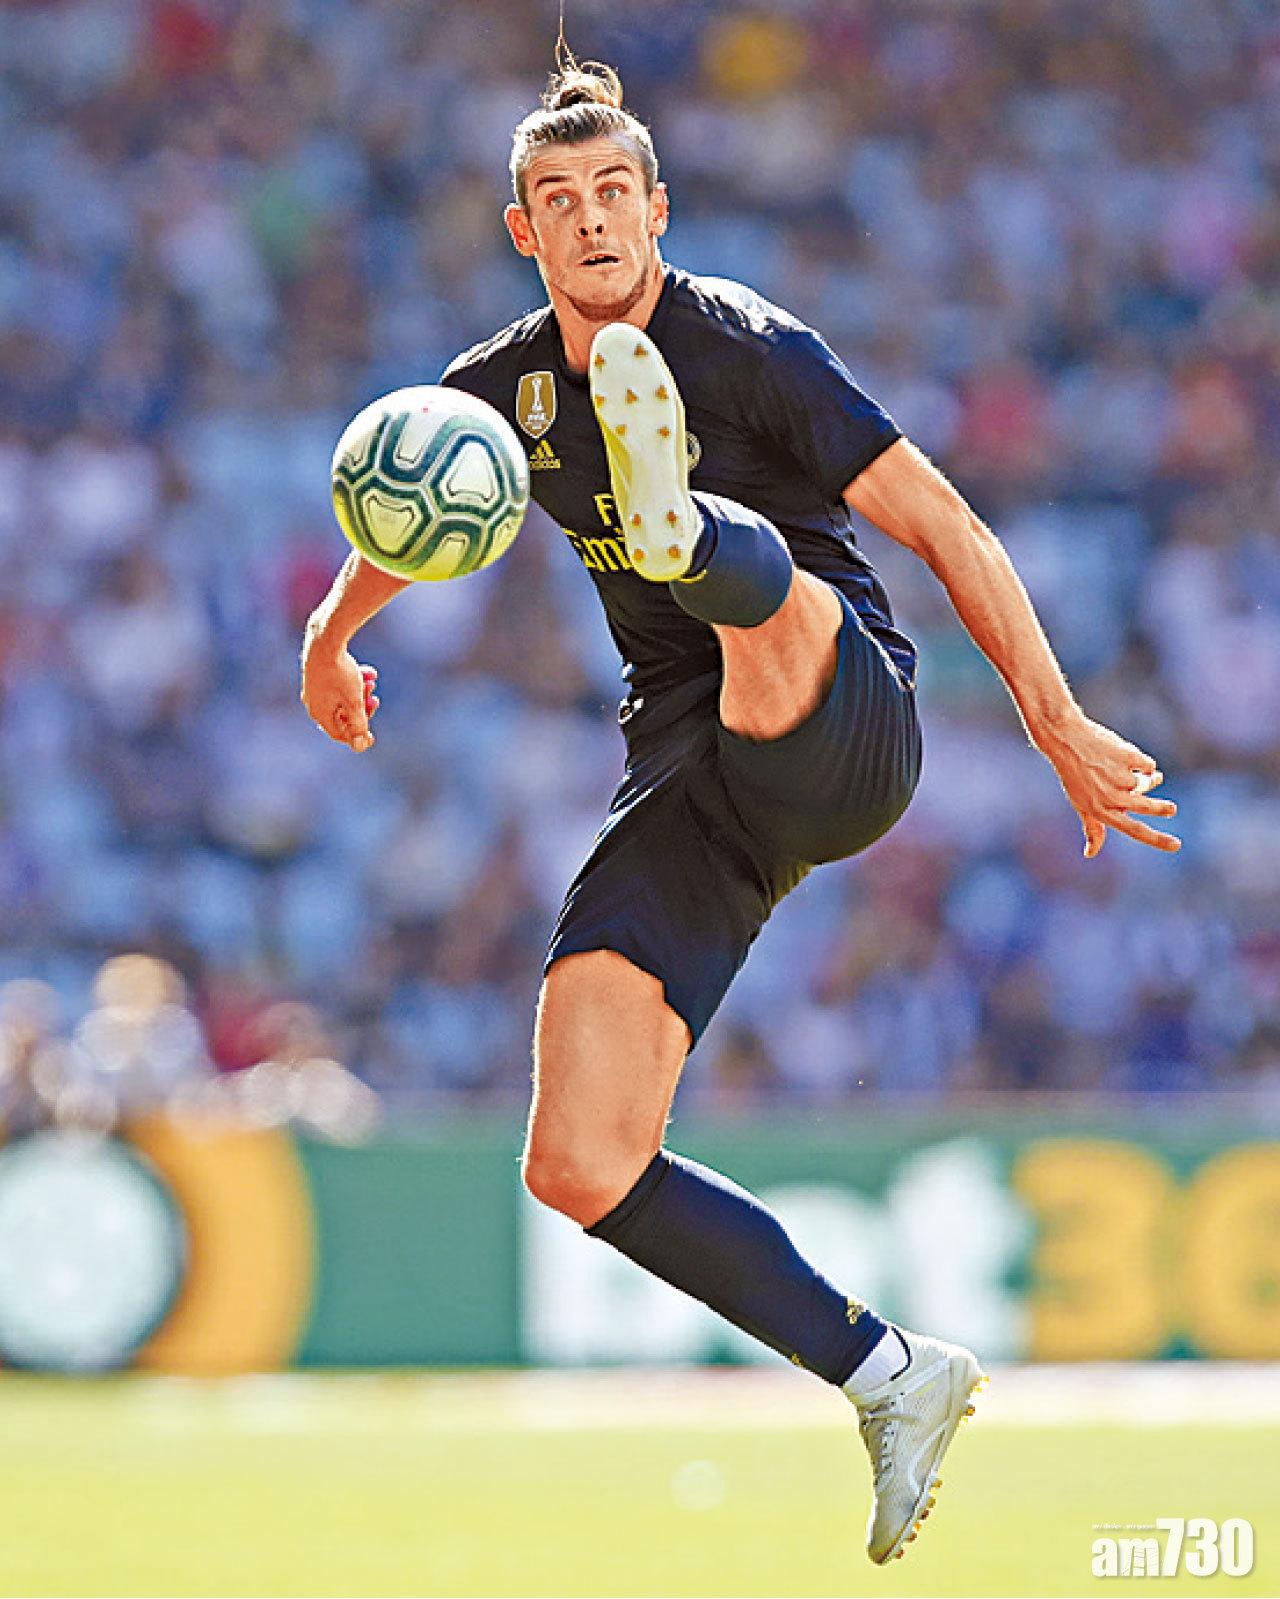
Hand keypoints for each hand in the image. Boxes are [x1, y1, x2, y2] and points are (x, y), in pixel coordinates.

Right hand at [300, 638, 379, 752]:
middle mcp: (313, 703)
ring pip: (343, 697)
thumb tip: (361, 745)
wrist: (326, 639)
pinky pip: (339, 684)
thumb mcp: (354, 701)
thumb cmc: (340, 673)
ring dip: (360, 693)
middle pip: (342, 715)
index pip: (339, 734)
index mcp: (319, 714)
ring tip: (372, 682)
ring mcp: (314, 688)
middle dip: (361, 709)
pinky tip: (369, 672)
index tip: (372, 736)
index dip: (357, 737)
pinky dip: (354, 681)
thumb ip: (358, 724)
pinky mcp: (318, 673)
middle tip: (375, 701)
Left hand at [1038, 713, 1179, 857]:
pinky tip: (1127, 757)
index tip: (1177, 845)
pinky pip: (1147, 764)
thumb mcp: (1080, 803)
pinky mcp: (1128, 757)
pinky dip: (1141, 762)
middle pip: (1148, 807)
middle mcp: (1111, 796)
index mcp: (1100, 810)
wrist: (1066, 739)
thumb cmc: (1074, 774)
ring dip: (1151, 779)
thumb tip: (1090, 853)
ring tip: (1151, 776)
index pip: (1134, 830)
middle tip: (1171, 809)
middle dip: (1162, 809)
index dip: (1157, 840)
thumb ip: (1092, 828)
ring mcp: (1120, 776)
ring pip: (1148, 782)